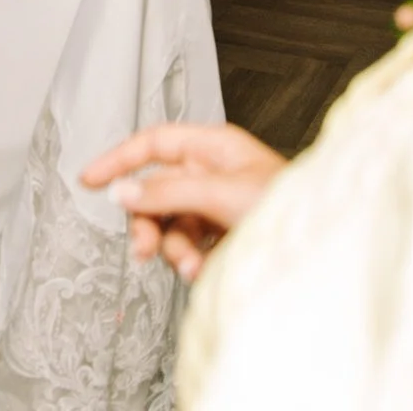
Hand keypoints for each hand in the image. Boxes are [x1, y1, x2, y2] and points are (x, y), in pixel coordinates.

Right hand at [81, 121, 285, 283]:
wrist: (323, 250)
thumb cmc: (287, 207)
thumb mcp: (221, 194)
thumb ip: (168, 193)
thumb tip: (122, 191)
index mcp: (215, 147)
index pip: (154, 143)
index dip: (119, 158)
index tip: (89, 179)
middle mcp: (214, 173)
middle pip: (157, 191)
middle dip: (149, 222)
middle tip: (145, 250)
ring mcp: (218, 205)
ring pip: (170, 223)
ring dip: (174, 248)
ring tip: (191, 266)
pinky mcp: (224, 235)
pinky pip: (190, 245)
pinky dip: (191, 260)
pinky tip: (205, 270)